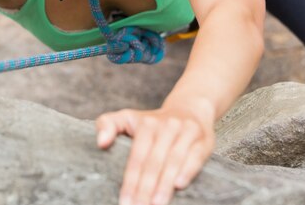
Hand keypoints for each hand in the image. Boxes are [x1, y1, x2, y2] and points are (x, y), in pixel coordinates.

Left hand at [95, 104, 214, 204]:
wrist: (189, 108)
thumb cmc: (152, 122)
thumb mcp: (127, 117)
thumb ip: (107, 124)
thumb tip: (100, 143)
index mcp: (147, 124)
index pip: (137, 156)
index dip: (130, 180)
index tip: (125, 201)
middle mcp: (167, 126)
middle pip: (154, 162)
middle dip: (145, 188)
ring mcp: (186, 132)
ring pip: (173, 161)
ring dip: (164, 184)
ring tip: (156, 204)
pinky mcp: (204, 140)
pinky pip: (196, 157)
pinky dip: (188, 171)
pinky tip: (178, 186)